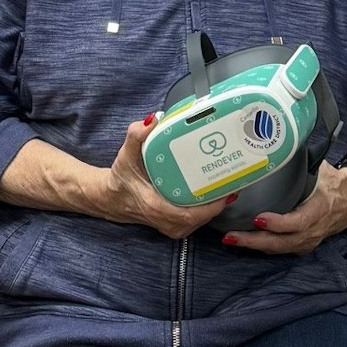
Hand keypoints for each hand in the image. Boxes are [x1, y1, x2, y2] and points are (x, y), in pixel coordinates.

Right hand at [95, 118, 227, 238]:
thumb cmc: (121, 178)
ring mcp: (173, 228)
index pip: (193, 214)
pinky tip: (216, 191)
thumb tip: (154, 119)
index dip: (214, 204)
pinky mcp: (176, 227)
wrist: (112, 198)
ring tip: (229, 181)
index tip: (227, 187)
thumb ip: (136, 135)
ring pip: (203, 219)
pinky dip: (209, 208)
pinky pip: (198, 220)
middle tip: (234, 176)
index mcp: (157, 207)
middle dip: (221, 198)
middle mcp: (168, 222)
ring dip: (217, 203)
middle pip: (204, 216)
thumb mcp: (125, 154)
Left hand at [221, 163, 346, 255]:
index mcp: (319, 209)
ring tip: (231, 239)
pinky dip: (262, 247)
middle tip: (231, 236)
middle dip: (255, 241)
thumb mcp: (321, 170)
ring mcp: (308, 240)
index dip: (278, 223)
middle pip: (282, 241)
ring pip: (279, 249)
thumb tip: (281, 143)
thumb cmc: (333, 183)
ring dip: (254, 246)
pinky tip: (245, 242)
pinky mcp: (302, 245)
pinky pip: (281, 250)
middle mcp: (313, 229)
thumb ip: (301, 161)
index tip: (258, 219)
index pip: (298, 222)